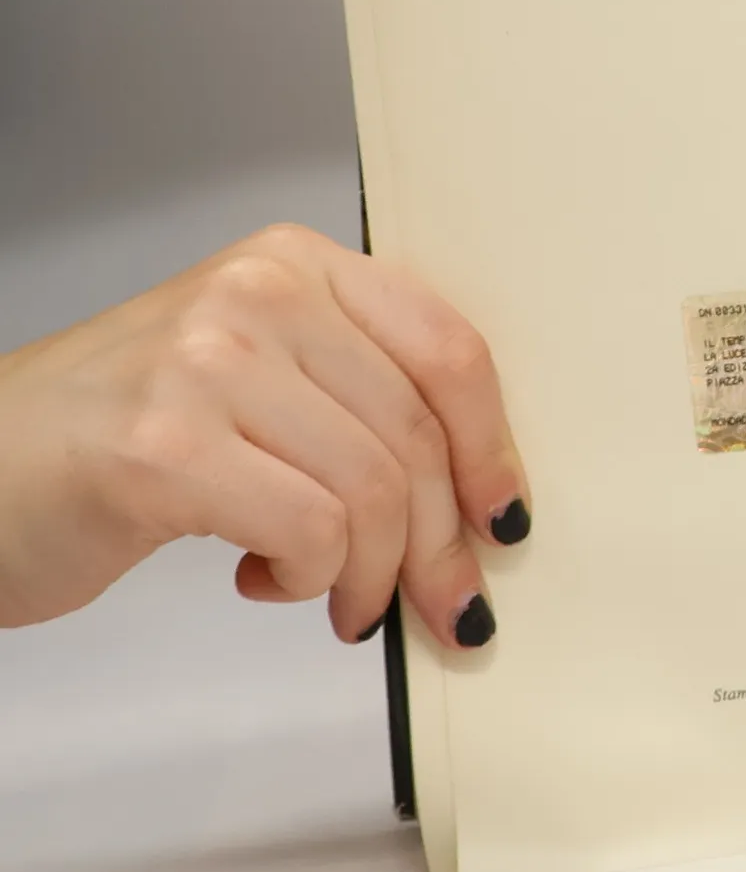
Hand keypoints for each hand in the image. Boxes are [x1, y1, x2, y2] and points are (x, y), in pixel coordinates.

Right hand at [0, 224, 527, 647]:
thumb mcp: (254, 381)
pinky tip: (266, 581)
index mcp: (296, 264)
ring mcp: (208, 361)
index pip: (448, 348)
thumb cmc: (117, 438)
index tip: (502, 519)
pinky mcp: (166, 444)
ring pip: (373, 488)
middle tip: (439, 607)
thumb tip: (473, 500)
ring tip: (340, 601)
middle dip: (442, 543)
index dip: (491, 448)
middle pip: (416, 433)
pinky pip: (311, 529)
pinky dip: (311, 577)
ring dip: (375, 573)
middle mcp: (258, 293)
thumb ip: (354, 404)